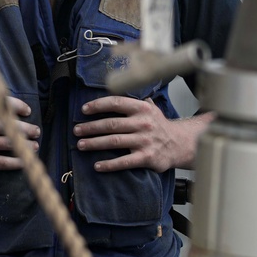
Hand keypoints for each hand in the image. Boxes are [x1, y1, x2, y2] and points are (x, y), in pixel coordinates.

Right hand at [0, 96, 40, 179]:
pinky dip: (17, 161)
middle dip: (26, 128)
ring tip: (35, 145)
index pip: (0, 104)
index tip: (27, 111)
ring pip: (9, 143)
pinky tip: (26, 160)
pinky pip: (2, 162)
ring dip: (25, 145)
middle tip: (36, 130)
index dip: (17, 106)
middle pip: (8, 125)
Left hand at [74, 96, 214, 172]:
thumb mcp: (150, 108)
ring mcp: (144, 141)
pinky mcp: (146, 157)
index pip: (116, 103)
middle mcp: (143, 123)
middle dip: (91, 127)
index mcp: (142, 109)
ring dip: (94, 143)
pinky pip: (124, 161)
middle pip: (111, 124)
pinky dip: (109, 164)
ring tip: (80, 145)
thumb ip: (134, 101)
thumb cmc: (159, 126)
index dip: (98, 105)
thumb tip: (116, 90)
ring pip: (114, 141)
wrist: (179, 144)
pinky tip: (97, 166)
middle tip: (77, 131)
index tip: (84, 109)